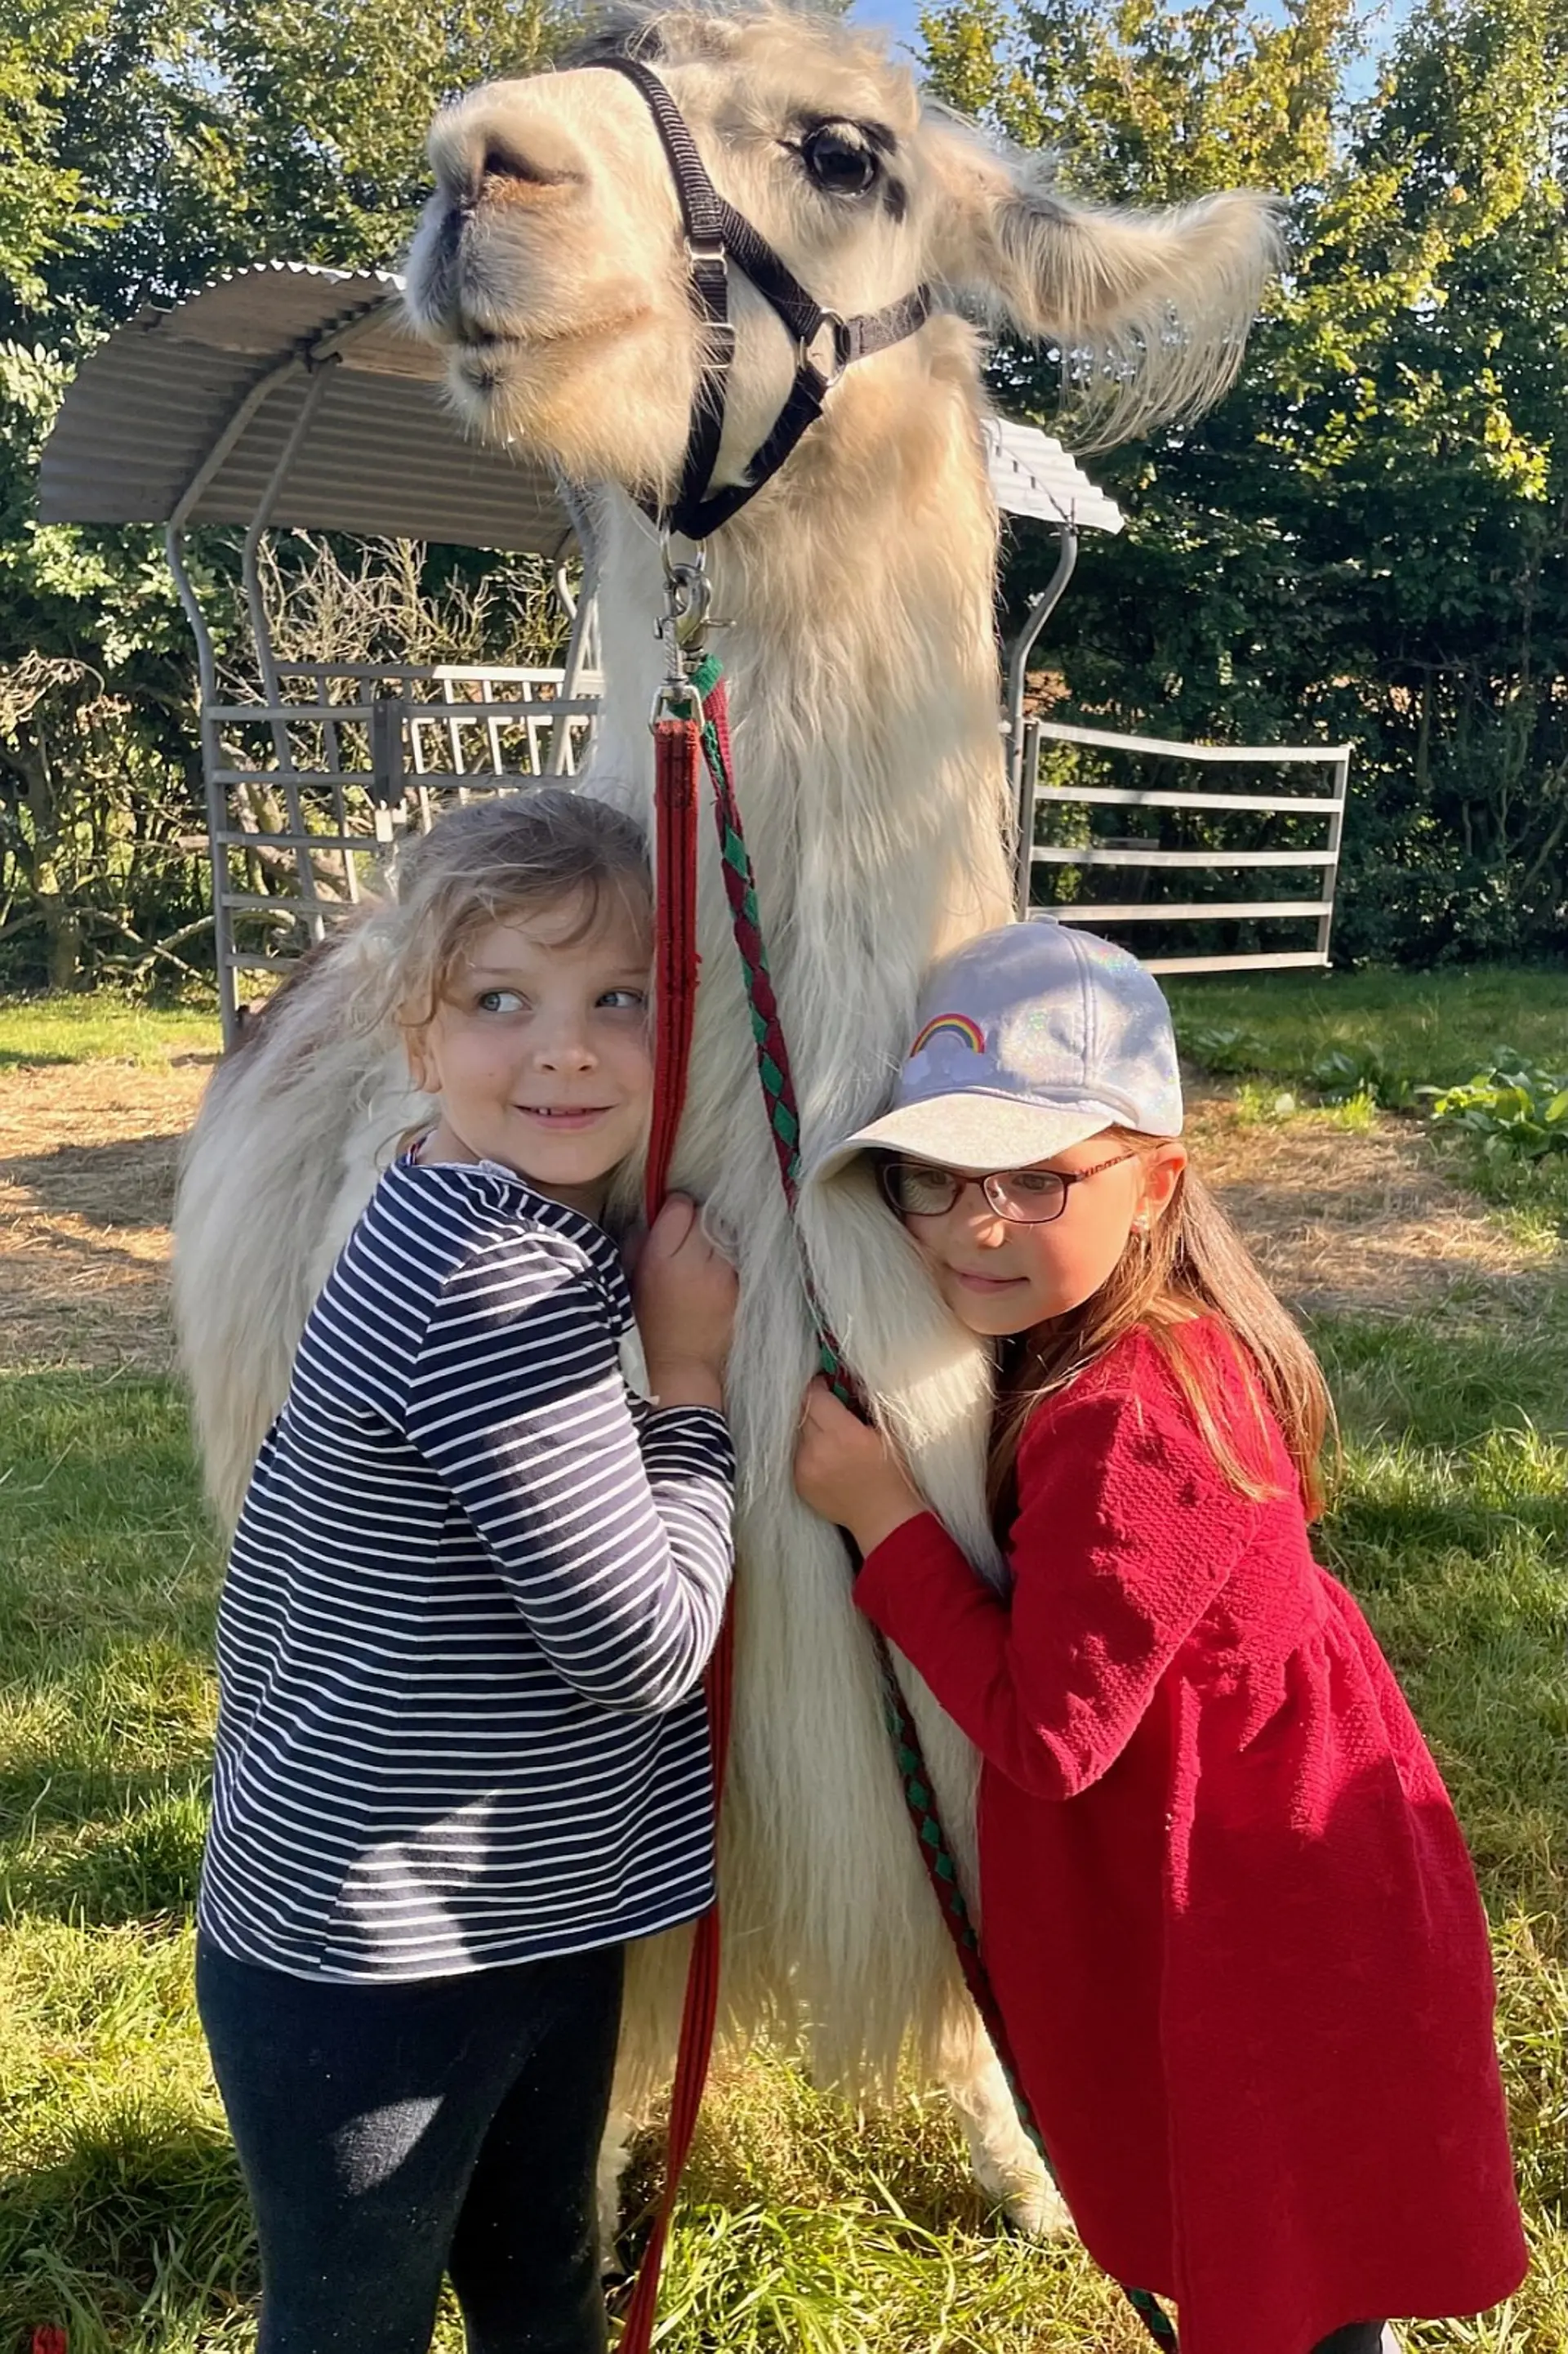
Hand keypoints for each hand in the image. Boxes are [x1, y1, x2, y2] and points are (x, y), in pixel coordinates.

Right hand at [633, 1195, 737, 1409]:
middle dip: (692, 1225)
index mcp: (663, 1257)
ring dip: (710, 1241)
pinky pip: (732, 1256)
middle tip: (682, 1245)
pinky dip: (723, 1260)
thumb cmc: (645, 1325)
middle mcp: (696, 1260)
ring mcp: (722, 1273)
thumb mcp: (629, 1280)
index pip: (680, 1206)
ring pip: (722, 1234)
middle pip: (704, 1216)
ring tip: (697, 1260)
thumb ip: (639, 1243)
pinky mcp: (738, 1286)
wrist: (678, 1366)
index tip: (668, 1222)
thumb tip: (653, 1219)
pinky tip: (709, 1276)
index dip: (673, 1211)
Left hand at [793, 1378, 924, 1557]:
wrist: (884, 1517)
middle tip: (831, 1407)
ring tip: (831, 1437)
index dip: (820, 1386)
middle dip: (816, 1406)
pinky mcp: (799, 1483)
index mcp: (843, 1434)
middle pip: (803, 1412)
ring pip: (798, 1434)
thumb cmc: (893, 1473)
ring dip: (811, 1429)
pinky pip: (797, 1455)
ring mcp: (805, 1469)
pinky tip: (828, 1457)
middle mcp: (819, 1450)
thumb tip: (846, 1380)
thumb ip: (865, 1402)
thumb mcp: (887, 1432)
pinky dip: (808, 1450)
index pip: (814, 1397)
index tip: (827, 1384)